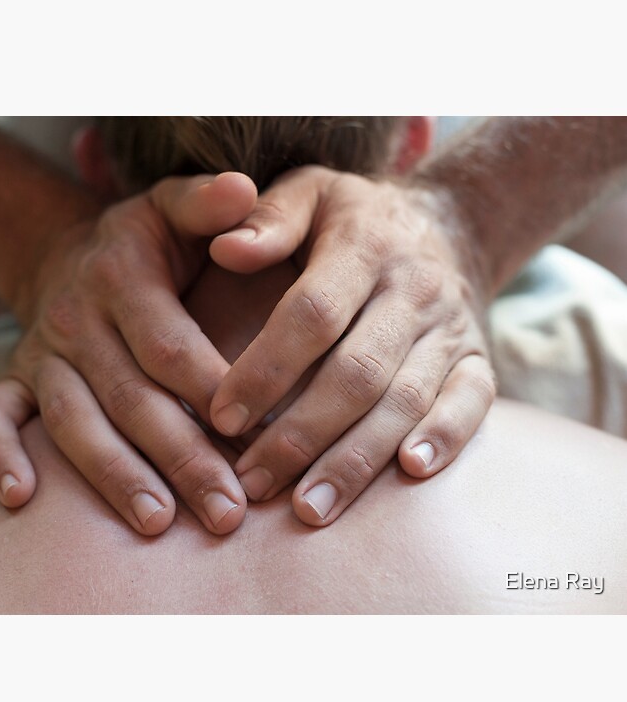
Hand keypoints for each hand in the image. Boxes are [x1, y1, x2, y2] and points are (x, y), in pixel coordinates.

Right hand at [0, 172, 258, 535]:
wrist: (75, 254)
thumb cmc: (148, 244)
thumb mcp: (176, 209)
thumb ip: (211, 206)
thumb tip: (246, 191)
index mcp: (123, 277)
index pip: (170, 344)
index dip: (212, 389)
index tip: (258, 435)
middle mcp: (77, 318)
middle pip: (129, 396)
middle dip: (180, 456)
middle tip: (228, 511)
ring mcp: (41, 352)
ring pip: (72, 420)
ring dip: (112, 475)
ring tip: (156, 524)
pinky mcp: (14, 378)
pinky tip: (22, 499)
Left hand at [206, 166, 496, 524]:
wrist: (444, 225)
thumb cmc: (350, 220)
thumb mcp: (308, 193)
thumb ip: (266, 219)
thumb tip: (225, 250)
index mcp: (364, 245)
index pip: (313, 314)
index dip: (266, 368)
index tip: (221, 417)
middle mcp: (413, 289)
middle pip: (357, 372)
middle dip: (301, 434)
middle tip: (252, 483)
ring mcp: (450, 329)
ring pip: (404, 401)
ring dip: (357, 460)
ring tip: (309, 508)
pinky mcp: (479, 360)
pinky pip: (471, 404)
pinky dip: (445, 440)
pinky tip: (409, 474)